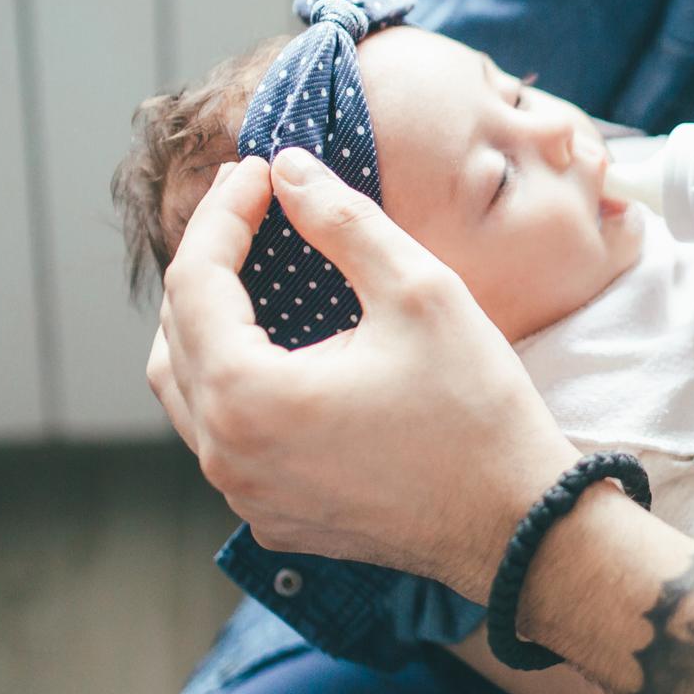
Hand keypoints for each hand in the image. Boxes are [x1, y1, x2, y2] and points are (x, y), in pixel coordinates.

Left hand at [149, 152, 575, 599]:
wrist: (519, 523)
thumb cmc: (476, 410)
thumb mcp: (419, 292)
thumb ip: (343, 221)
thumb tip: (290, 169)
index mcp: (246, 396)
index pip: (196, 281)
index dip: (224, 213)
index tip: (260, 170)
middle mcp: (226, 454)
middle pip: (175, 334)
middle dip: (208, 262)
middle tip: (255, 208)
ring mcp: (246, 494)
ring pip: (189, 391)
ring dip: (210, 324)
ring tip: (252, 273)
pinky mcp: (274, 516)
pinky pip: (225, 439)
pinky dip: (234, 382)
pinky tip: (279, 354)